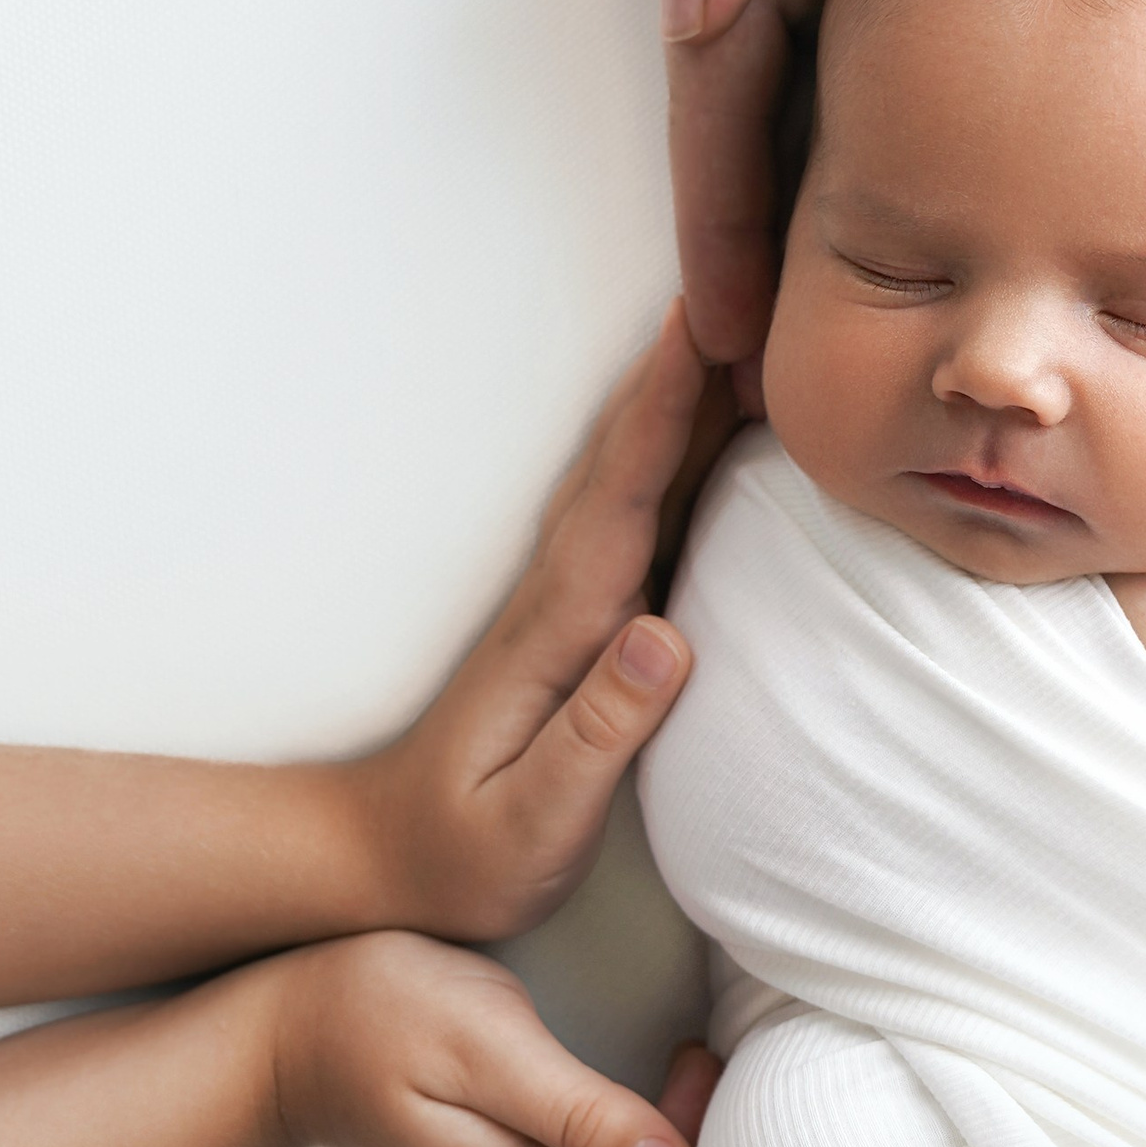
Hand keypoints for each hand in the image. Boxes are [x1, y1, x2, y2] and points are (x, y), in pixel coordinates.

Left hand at [344, 305, 713, 945]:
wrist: (383, 863)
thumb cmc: (461, 856)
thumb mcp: (533, 820)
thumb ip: (600, 731)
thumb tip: (665, 633)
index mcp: (559, 628)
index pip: (623, 495)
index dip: (666, 406)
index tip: (710, 322)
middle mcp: (564, 595)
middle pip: (636, 454)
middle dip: (695, 365)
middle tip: (762, 283)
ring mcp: (571, 602)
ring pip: (639, 471)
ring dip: (691, 394)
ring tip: (756, 328)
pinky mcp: (584, 622)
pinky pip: (646, 512)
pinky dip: (682, 451)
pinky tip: (720, 430)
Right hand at [652, 0, 1142, 370]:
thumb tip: (692, 1)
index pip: (726, 126)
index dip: (723, 237)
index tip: (734, 346)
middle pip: (794, 165)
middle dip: (793, 280)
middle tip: (805, 402)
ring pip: (883, 156)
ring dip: (882, 257)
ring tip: (898, 369)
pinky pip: (977, 112)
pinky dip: (975, 192)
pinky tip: (1005, 272)